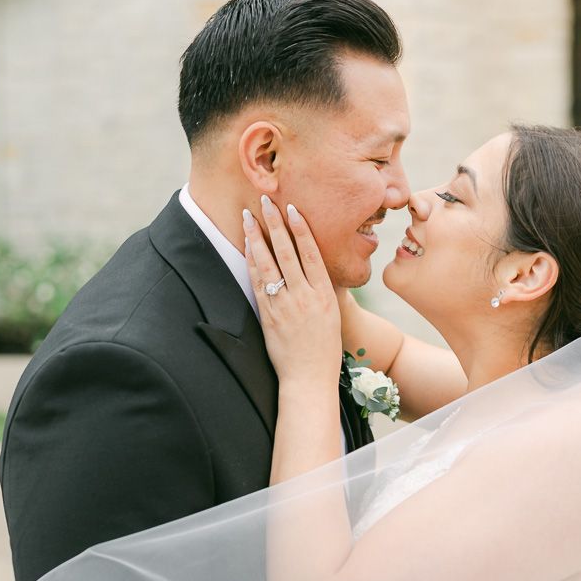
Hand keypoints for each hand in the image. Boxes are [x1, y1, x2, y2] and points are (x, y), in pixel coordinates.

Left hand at [245, 198, 341, 386]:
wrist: (310, 379)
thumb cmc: (324, 350)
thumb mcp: (333, 316)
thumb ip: (322, 290)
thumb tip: (313, 268)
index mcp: (325, 294)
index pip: (311, 252)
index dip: (300, 229)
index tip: (292, 209)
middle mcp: (305, 296)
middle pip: (287, 252)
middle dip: (275, 224)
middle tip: (266, 201)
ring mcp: (285, 306)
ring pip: (269, 264)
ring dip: (257, 237)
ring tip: (248, 216)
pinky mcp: (269, 316)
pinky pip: (258, 283)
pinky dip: (251, 262)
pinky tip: (247, 247)